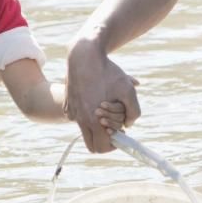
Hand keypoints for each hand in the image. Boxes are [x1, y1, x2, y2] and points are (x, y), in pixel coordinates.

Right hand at [64, 39, 140, 153]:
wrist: (84, 54)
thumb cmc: (108, 72)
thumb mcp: (128, 90)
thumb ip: (133, 113)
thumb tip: (128, 124)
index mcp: (93, 120)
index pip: (102, 147)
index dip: (114, 143)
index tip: (121, 131)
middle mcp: (79, 119)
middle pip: (92, 145)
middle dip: (104, 138)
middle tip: (114, 123)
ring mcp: (71, 112)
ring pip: (85, 129)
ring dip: (96, 123)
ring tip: (105, 106)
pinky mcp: (67, 104)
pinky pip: (78, 116)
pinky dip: (87, 112)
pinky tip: (94, 96)